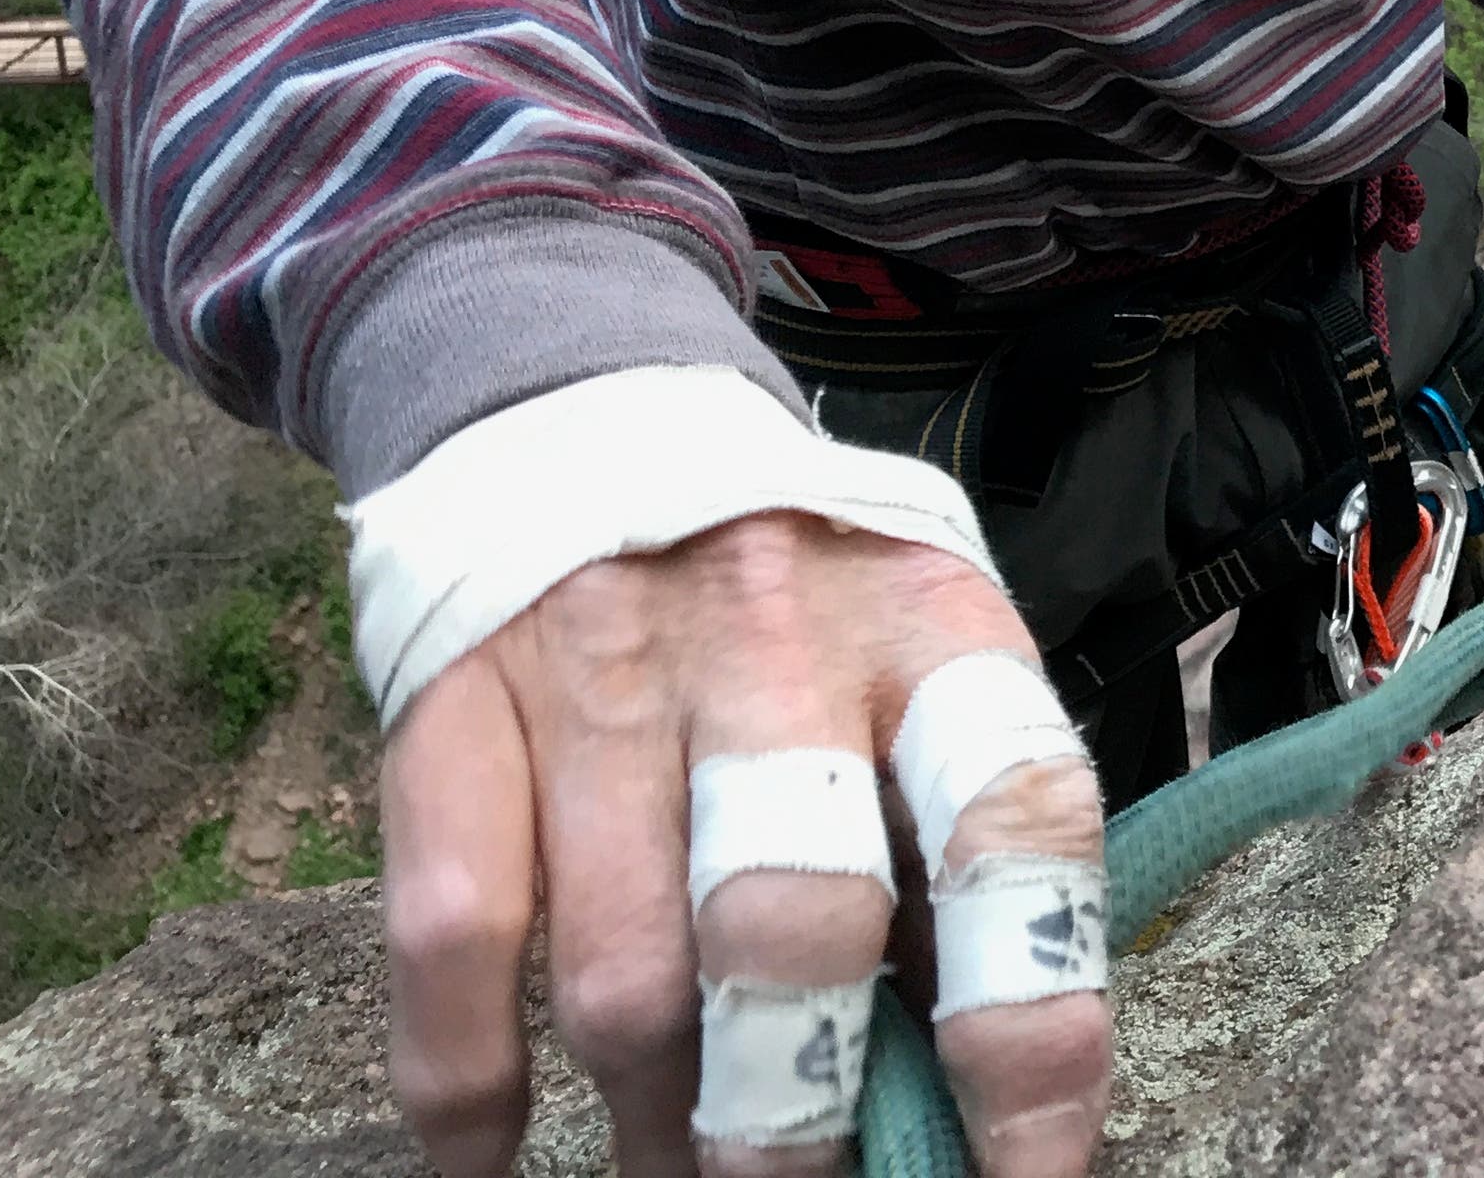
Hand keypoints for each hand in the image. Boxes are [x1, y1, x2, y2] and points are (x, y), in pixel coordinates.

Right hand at [384, 514, 1109, 1177]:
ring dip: (651, 1134)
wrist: (572, 383)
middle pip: (792, 929)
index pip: (1017, 835)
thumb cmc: (790, 585)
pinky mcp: (453, 709)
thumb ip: (945, 843)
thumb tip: (973, 1098)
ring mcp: (602, 673)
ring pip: (627, 978)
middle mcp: (775, 642)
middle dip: (791, 1128)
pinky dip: (468, 1097)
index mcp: (928, 631)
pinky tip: (495, 1163)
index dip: (1030, 1041)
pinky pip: (453, 953)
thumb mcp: (910, 656)